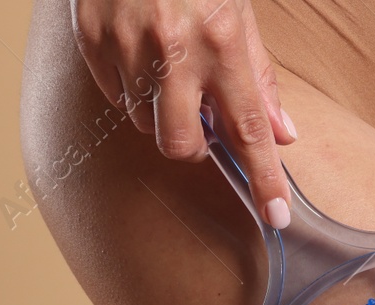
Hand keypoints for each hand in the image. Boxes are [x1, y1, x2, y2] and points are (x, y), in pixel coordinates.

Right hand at [72, 0, 296, 226]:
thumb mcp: (240, 12)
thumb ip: (260, 77)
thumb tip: (283, 134)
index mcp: (221, 41)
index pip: (249, 129)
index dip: (264, 179)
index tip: (275, 215)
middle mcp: (174, 49)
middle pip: (182, 146)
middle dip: (193, 147)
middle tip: (199, 119)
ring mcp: (126, 47)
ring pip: (144, 123)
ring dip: (160, 111)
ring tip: (166, 68)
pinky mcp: (91, 42)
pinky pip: (114, 95)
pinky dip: (130, 87)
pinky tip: (138, 52)